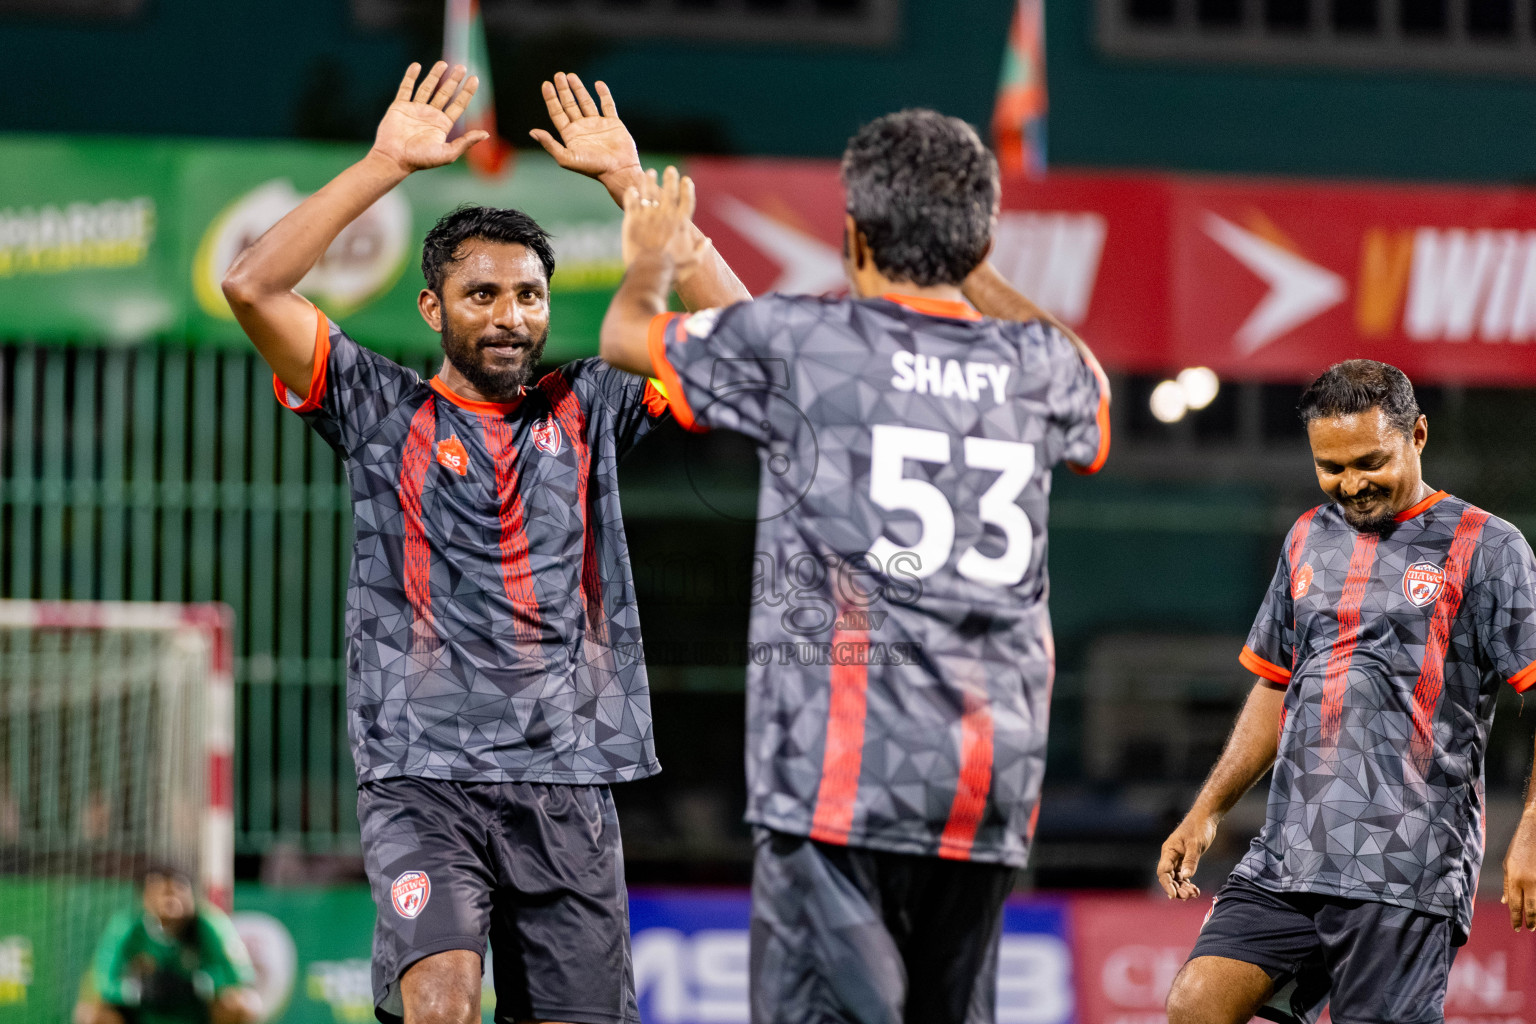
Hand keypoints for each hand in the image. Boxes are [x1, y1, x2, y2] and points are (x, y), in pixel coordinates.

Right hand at [370, 62, 487, 174]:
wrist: (394, 159)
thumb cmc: (420, 159)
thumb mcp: (448, 153)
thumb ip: (466, 142)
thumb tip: (486, 134)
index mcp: (442, 125)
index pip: (458, 105)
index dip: (467, 92)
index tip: (475, 79)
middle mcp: (430, 116)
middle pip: (445, 93)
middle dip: (453, 80)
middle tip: (461, 67)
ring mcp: (415, 110)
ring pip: (427, 88)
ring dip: (435, 75)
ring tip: (443, 63)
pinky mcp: (399, 106)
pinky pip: (405, 88)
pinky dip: (410, 77)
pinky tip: (417, 66)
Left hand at [530, 72, 642, 189]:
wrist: (618, 171)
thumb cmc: (592, 168)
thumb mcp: (566, 158)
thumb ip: (549, 144)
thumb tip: (532, 132)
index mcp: (570, 135)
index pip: (557, 113)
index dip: (551, 99)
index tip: (546, 84)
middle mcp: (582, 128)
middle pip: (569, 105)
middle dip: (563, 90)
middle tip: (558, 75)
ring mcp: (598, 124)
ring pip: (586, 102)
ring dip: (579, 89)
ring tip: (571, 76)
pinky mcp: (613, 123)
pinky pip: (607, 105)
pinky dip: (603, 94)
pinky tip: (598, 84)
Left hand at [622, 166, 704, 271]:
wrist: (650, 272)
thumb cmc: (673, 270)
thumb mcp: (693, 262)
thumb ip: (701, 249)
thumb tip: (708, 241)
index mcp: (681, 223)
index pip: (687, 200)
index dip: (687, 189)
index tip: (686, 180)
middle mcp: (666, 215)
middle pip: (669, 191)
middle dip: (670, 178)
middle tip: (670, 170)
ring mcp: (648, 215)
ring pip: (649, 192)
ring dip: (649, 181)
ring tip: (649, 173)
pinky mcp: (632, 220)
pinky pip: (631, 202)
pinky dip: (631, 195)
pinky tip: (632, 190)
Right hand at [1158, 813, 1217, 899]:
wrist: (1205, 819)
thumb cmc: (1199, 828)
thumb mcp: (1195, 844)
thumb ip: (1191, 860)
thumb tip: (1186, 876)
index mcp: (1168, 851)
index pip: (1163, 871)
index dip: (1167, 884)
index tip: (1174, 895)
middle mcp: (1171, 856)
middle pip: (1169, 877)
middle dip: (1177, 888)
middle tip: (1188, 896)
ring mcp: (1178, 859)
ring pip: (1176, 878)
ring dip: (1183, 887)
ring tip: (1194, 894)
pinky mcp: (1186, 860)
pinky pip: (1183, 875)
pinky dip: (1188, 883)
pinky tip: (1195, 890)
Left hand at [1502, 809, 1535, 929]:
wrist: (1535, 829)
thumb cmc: (1519, 846)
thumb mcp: (1507, 864)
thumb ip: (1507, 884)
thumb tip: (1505, 902)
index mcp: (1514, 878)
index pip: (1515, 904)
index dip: (1516, 918)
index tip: (1517, 928)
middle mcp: (1529, 881)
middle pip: (1530, 907)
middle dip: (1530, 920)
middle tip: (1530, 929)